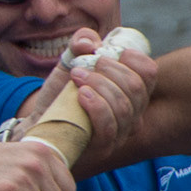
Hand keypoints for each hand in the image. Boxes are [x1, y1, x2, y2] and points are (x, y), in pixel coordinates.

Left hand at [18, 27, 153, 161]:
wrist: (41, 124)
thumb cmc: (61, 94)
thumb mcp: (70, 62)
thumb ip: (80, 43)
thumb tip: (89, 42)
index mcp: (132, 92)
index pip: (149, 73)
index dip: (133, 58)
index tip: (106, 52)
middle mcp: (133, 114)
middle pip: (136, 88)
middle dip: (110, 71)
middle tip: (84, 66)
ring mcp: (121, 133)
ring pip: (124, 107)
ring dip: (99, 85)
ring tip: (76, 76)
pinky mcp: (104, 148)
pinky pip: (109, 127)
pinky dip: (97, 106)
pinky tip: (82, 95)